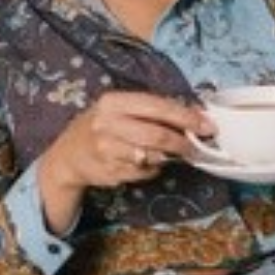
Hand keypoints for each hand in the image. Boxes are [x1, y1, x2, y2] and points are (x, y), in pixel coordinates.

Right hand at [38, 91, 212, 231]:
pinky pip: (141, 172)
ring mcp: (105, 149)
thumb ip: (155, 111)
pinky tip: (145, 163)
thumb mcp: (122, 111)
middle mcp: (107, 123)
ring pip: (150, 156)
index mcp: (114, 102)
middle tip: (197, 147)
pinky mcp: (108, 171)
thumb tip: (196, 114)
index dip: (186, 117)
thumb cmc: (103, 127)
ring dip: (167, 158)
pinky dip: (150, 169)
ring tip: (171, 155)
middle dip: (182, 143)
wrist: (67, 155)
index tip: (207, 125)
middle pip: (156, 135)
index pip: (157, 107)